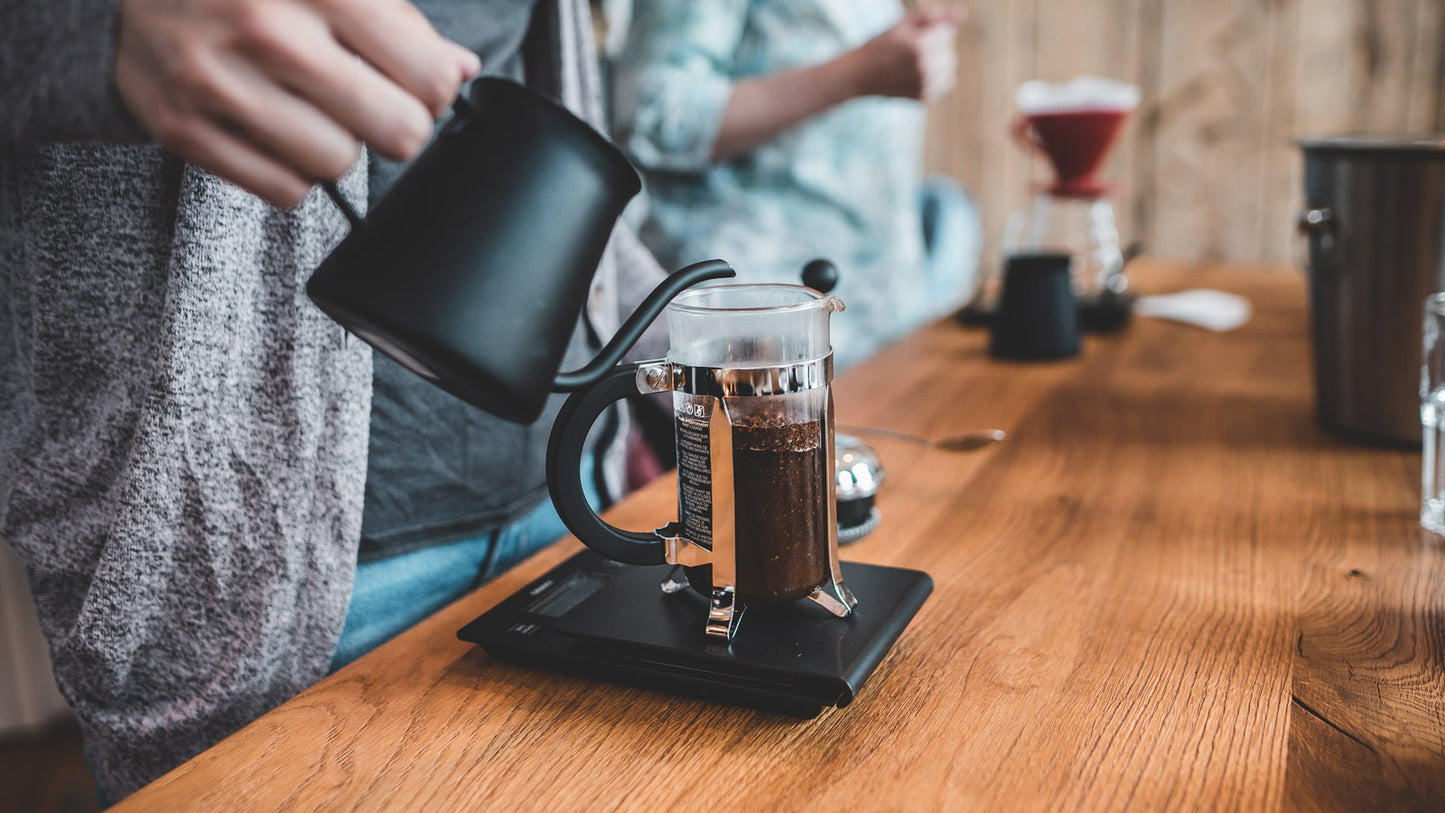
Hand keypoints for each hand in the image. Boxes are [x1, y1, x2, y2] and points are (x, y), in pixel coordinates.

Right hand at [115, 0, 481, 206]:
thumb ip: (397, 18)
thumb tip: (458, 70)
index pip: (428, 77)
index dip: (434, 88)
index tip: (416, 82)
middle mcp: (269, 31)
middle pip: (398, 133)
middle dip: (396, 123)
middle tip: (371, 102)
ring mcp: (221, 83)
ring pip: (340, 165)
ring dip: (337, 145)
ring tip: (309, 107)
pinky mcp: (184, 129)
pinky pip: (285, 192)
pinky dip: (291, 170)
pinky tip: (274, 128)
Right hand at [840, 6, 961, 102]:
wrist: (859, 75)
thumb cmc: (881, 44)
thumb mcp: (904, 24)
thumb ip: (934, 17)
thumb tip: (961, 13)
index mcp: (920, 45)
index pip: (948, 32)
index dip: (931, 32)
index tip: (912, 37)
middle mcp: (924, 67)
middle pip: (949, 50)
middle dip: (935, 47)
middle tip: (910, 52)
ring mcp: (924, 85)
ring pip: (950, 67)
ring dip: (937, 62)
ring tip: (914, 63)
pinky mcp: (924, 98)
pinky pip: (945, 83)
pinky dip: (935, 78)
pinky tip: (916, 75)